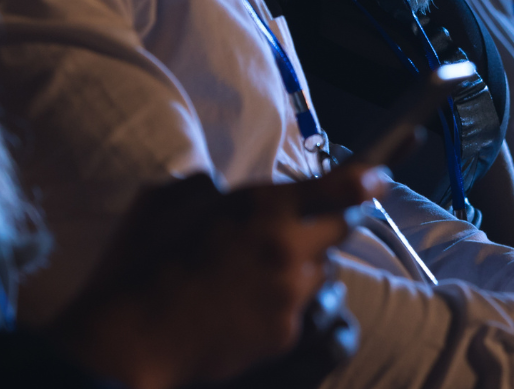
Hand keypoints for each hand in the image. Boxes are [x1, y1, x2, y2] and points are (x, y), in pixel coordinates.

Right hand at [53, 164, 387, 388]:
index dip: (367, 179)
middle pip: (340, 230)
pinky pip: (298, 310)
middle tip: (296, 227)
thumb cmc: (143, 263)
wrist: (132, 337)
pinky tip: (241, 306)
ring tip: (252, 274)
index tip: (381, 176)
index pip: (339, 188)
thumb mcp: (168, 200)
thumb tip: (223, 191)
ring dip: (300, 266)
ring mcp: (290, 296)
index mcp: (264, 209)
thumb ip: (209, 187)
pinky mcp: (286, 334)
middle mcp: (288, 250)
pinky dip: (281, 304)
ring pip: (320, 272)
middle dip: (327, 222)